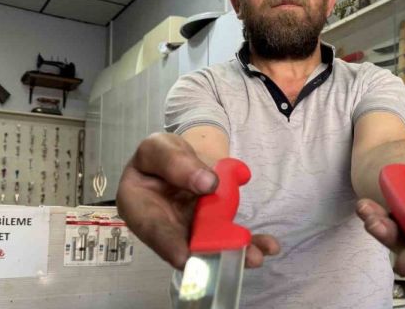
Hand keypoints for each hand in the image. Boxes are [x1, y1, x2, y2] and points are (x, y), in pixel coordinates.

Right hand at [116, 133, 278, 269]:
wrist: (181, 159)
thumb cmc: (161, 154)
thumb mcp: (160, 147)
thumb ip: (177, 162)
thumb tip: (207, 183)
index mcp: (138, 207)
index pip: (152, 227)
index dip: (168, 244)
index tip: (185, 256)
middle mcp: (164, 228)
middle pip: (185, 245)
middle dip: (210, 254)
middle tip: (231, 257)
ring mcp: (189, 231)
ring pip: (210, 245)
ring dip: (234, 251)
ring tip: (257, 255)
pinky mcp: (211, 230)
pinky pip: (228, 237)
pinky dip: (248, 241)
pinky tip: (267, 244)